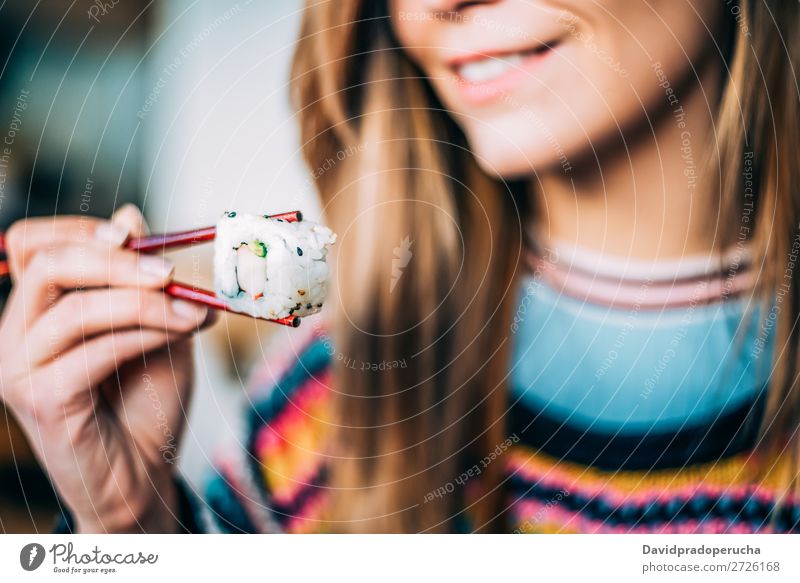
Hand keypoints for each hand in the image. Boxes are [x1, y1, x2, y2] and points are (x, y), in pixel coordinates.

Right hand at [0, 205, 209, 531]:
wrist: (145, 471)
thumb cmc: (147, 399)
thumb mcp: (156, 325)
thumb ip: (142, 277)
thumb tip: (130, 215)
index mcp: (38, 309)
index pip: (31, 245)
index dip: (79, 229)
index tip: (135, 233)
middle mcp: (16, 334)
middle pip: (45, 266)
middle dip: (115, 260)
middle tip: (171, 271)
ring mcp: (21, 368)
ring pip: (74, 308)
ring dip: (144, 302)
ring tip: (194, 310)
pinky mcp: (40, 399)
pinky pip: (94, 350)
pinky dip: (144, 334)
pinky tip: (178, 332)